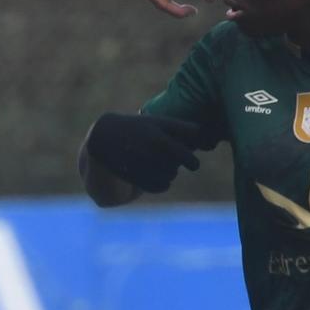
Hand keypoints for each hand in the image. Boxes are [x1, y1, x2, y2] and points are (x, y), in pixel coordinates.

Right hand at [84, 112, 207, 191]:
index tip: (192, 163)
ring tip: (158, 161)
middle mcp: (152, 155)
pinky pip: (162, 186)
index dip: (192, 161)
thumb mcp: (158, 122)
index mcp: (160, 140)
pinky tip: (156, 173)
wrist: (104, 139)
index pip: (187, 157)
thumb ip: (182, 128)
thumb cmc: (137, 127)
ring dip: (170, 171)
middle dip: (180, 162)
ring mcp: (144, 168)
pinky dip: (162, 182)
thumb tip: (205, 137)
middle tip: (177, 159)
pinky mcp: (138, 179)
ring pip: (171, 175)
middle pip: (179, 165)